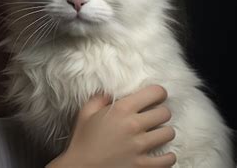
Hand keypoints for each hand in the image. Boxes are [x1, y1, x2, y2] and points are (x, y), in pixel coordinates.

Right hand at [45, 85, 176, 167]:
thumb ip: (99, 98)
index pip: (153, 93)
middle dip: (161, 112)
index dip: (159, 92)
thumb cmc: (83, 140)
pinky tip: (162, 153)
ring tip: (157, 133)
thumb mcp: (86, 112)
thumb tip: (111, 92)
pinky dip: (168, 156)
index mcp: (121, 109)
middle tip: (155, 115)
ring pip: (169, 133)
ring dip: (164, 132)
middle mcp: (133, 125)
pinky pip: (168, 159)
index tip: (158, 95)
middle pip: (164, 113)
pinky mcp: (144, 165)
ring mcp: (140, 147)